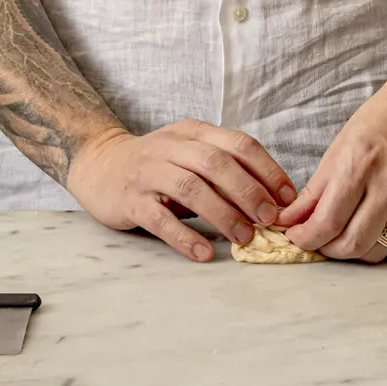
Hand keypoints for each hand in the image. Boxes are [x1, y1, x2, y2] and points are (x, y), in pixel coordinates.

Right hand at [65, 120, 296, 262]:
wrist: (99, 165)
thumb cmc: (157, 164)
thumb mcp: (189, 152)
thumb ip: (223, 168)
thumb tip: (271, 199)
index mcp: (194, 132)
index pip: (238, 144)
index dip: (267, 170)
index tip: (287, 197)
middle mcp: (172, 147)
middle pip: (216, 163)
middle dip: (248, 190)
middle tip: (268, 218)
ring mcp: (149, 172)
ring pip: (190, 188)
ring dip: (222, 213)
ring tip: (243, 237)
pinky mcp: (130, 200)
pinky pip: (160, 219)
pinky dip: (184, 237)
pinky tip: (204, 253)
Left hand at [278, 82, 386, 261]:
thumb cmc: (382, 119)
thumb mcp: (339, 147)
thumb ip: (315, 189)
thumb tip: (292, 219)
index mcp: (359, 165)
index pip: (327, 222)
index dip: (306, 238)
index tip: (298, 237)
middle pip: (352, 244)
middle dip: (327, 250)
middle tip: (319, 240)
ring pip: (377, 252)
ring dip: (355, 252)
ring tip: (345, 236)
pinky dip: (385, 249)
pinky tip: (374, 234)